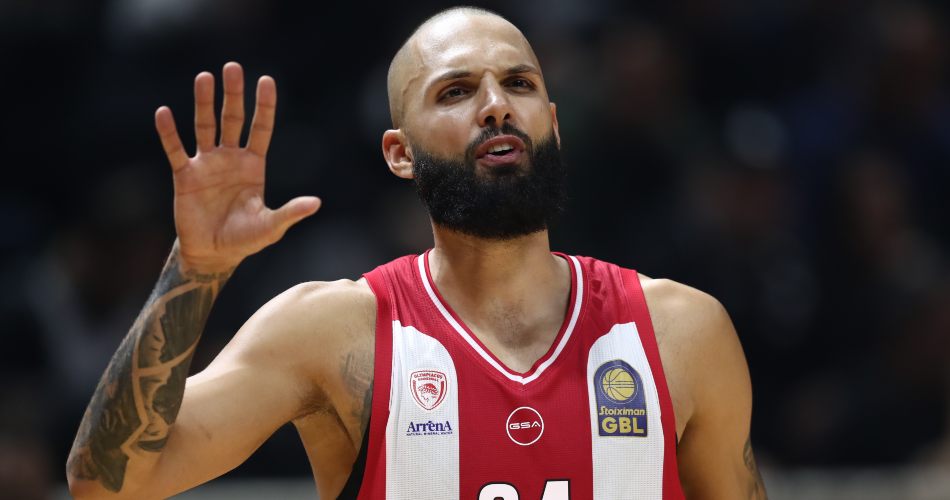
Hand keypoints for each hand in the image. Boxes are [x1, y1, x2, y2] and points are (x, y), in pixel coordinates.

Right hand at [154, 62, 319, 272]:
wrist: (213, 254)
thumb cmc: (244, 239)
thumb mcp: (270, 227)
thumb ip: (290, 212)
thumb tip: (316, 203)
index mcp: (253, 166)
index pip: (261, 128)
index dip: (264, 106)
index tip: (266, 80)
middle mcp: (230, 159)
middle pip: (232, 120)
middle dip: (233, 94)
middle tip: (233, 67)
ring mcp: (207, 165)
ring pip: (205, 127)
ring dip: (204, 102)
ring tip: (204, 77)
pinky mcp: (185, 176)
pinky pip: (176, 150)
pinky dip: (169, 133)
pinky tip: (164, 113)